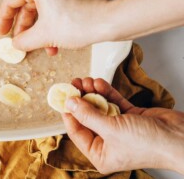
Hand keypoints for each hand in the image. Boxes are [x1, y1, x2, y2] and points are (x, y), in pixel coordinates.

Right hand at [0, 0, 110, 55]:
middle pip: (27, 6)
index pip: (11, 1)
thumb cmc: (79, 22)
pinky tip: (53, 42)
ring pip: (41, 8)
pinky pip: (53, 7)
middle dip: (25, 28)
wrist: (111, 20)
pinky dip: (50, 24)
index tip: (3, 33)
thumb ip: (23, 40)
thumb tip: (15, 44)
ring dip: (39, 30)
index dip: (4, 20)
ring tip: (41, 47)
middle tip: (21, 43)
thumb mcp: (44, 35)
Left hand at [62, 78, 183, 173]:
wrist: (180, 137)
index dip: (68, 113)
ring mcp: (119, 128)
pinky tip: (98, 83)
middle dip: (80, 99)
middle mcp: (108, 142)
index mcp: (100, 154)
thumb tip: (69, 103)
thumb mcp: (111, 129)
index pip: (76, 131)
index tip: (62, 96)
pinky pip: (113, 102)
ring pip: (99, 107)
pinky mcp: (130, 117)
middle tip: (74, 83)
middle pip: (87, 117)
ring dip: (93, 93)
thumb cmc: (149, 144)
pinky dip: (106, 92)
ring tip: (85, 80)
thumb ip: (88, 115)